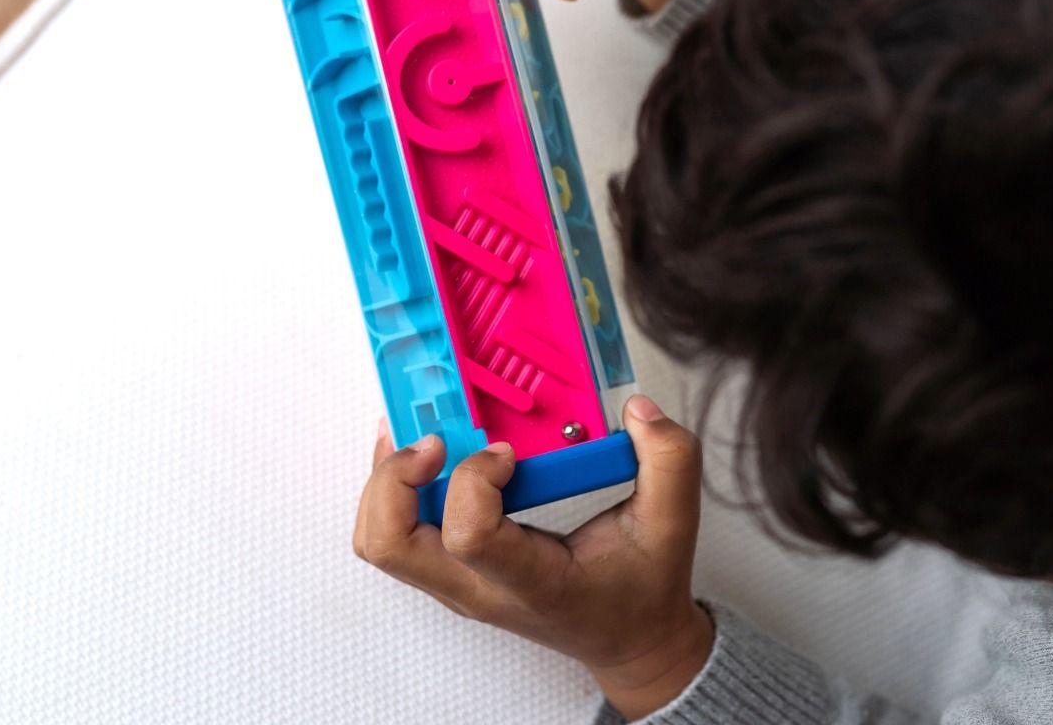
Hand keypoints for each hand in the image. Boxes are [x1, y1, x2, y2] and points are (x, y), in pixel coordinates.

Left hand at [354, 395, 713, 721]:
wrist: (631, 642)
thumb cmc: (641, 590)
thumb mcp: (673, 524)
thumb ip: (669, 461)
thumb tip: (639, 410)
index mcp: (533, 581)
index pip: (469, 537)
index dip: (474, 479)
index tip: (506, 451)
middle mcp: (480, 588)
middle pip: (391, 544)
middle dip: (395, 478)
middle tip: (433, 438)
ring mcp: (458, 584)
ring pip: (379, 540)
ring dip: (386, 480)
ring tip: (420, 435)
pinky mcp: (452, 571)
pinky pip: (396, 533)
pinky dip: (396, 488)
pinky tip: (424, 452)